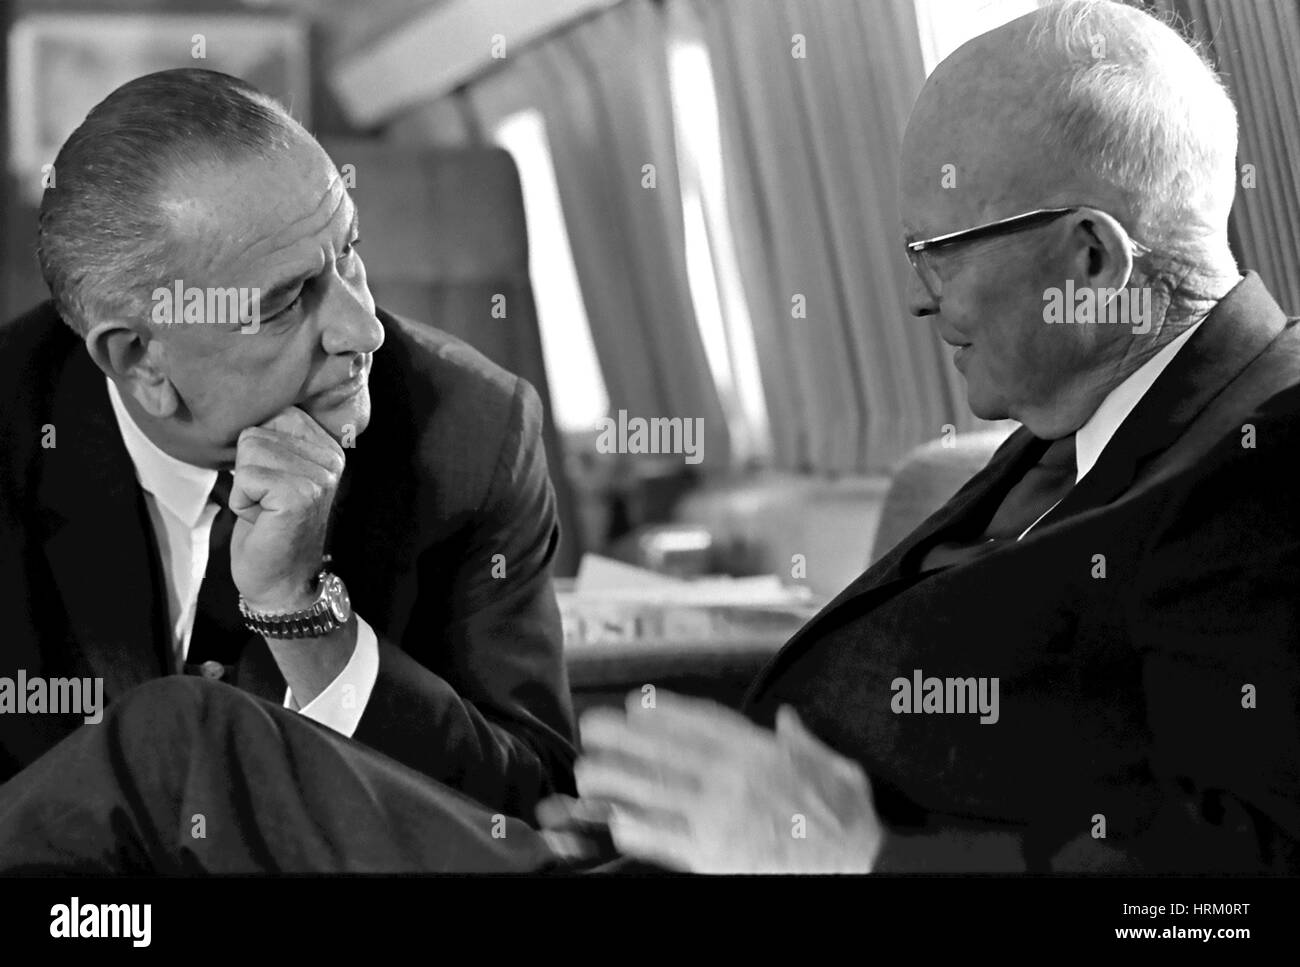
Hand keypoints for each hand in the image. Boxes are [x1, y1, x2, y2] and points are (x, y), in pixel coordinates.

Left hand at [229, 406, 345, 611]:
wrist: (281, 582)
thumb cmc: (269, 527)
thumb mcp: (278, 472)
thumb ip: (276, 439)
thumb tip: (245, 401)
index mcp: (329, 446)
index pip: (275, 414)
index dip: (258, 450)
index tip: (273, 483)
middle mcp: (331, 458)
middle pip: (257, 430)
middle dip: (248, 467)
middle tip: (268, 500)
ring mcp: (319, 476)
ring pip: (249, 449)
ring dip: (244, 485)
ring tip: (265, 509)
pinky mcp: (299, 495)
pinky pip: (246, 475)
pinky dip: (242, 501)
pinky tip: (261, 519)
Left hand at [546, 691, 884, 872]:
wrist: (859, 866)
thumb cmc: (848, 822)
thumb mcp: (837, 768)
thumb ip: (805, 742)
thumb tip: (789, 720)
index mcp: (762, 753)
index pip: (703, 723)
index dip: (665, 712)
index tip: (637, 703)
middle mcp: (736, 778)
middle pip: (668, 751)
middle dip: (626, 737)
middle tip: (593, 727)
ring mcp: (722, 817)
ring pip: (657, 791)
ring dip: (618, 779)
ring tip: (589, 772)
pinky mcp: (715, 855)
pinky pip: (666, 839)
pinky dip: (638, 827)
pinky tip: (615, 819)